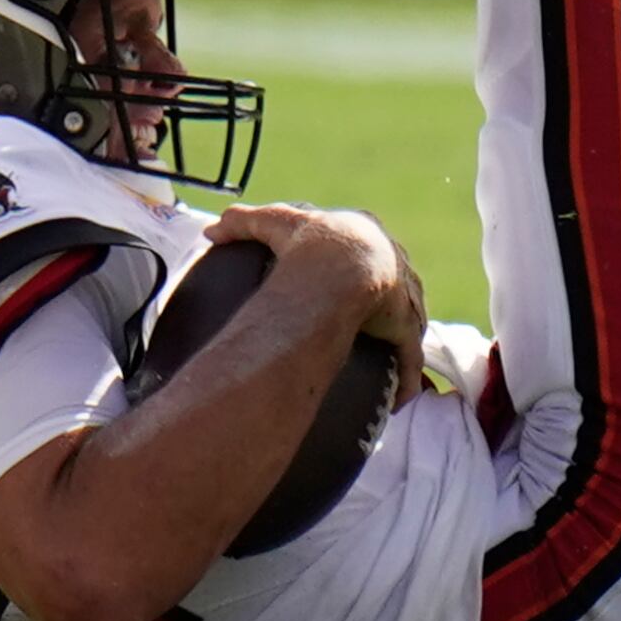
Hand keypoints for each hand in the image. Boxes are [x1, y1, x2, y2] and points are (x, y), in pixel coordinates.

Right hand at [208, 205, 428, 403]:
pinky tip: (401, 398)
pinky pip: (409, 358)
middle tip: (367, 323)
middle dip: (386, 303)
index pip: (367, 251)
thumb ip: (241, 222)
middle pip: (392, 287)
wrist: (336, 266)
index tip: (350, 282)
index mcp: (365, 237)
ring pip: (405, 323)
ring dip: (398, 341)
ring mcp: (404, 300)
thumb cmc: (307, 242)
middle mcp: (392, 266)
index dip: (359, 265)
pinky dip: (406, 378)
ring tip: (386, 362)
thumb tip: (211, 231)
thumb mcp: (271, 222)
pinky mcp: (405, 328)